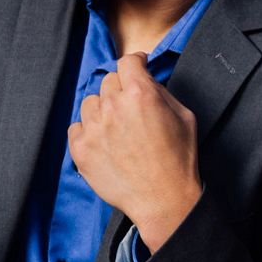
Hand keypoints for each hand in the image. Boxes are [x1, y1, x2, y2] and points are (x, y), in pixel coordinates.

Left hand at [67, 51, 201, 251]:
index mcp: (140, 93)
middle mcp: (113, 106)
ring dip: (102, 110)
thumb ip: (162, 92)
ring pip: (90, 103)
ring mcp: (93, 128)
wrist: (163, 200)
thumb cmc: (178, 160)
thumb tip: (147, 81)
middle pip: (108, 81)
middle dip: (120, 90)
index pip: (128, 61)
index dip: (135, 64)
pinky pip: (76, 127)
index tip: (137, 69)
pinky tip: (104, 143)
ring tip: (117, 129)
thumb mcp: (185, 116)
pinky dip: (88, 132)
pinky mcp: (81, 149)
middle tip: (131, 109)